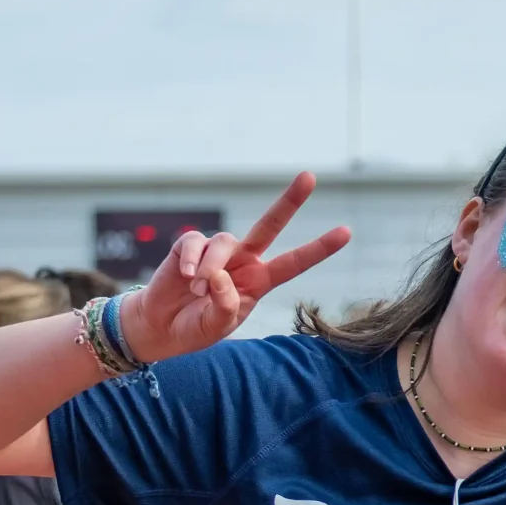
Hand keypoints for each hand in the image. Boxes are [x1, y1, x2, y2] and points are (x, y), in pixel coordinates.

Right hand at [118, 172, 351, 362]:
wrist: (159, 328)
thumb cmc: (195, 327)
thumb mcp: (217, 327)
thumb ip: (225, 306)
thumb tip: (220, 276)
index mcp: (260, 281)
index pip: (294, 262)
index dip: (319, 248)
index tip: (346, 232)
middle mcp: (244, 261)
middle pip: (270, 225)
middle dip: (290, 201)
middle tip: (310, 176)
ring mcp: (218, 251)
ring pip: (225, 241)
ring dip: (212, 266)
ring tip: (197, 291)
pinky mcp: (190, 246)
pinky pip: (196, 241)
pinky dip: (193, 259)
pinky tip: (186, 277)